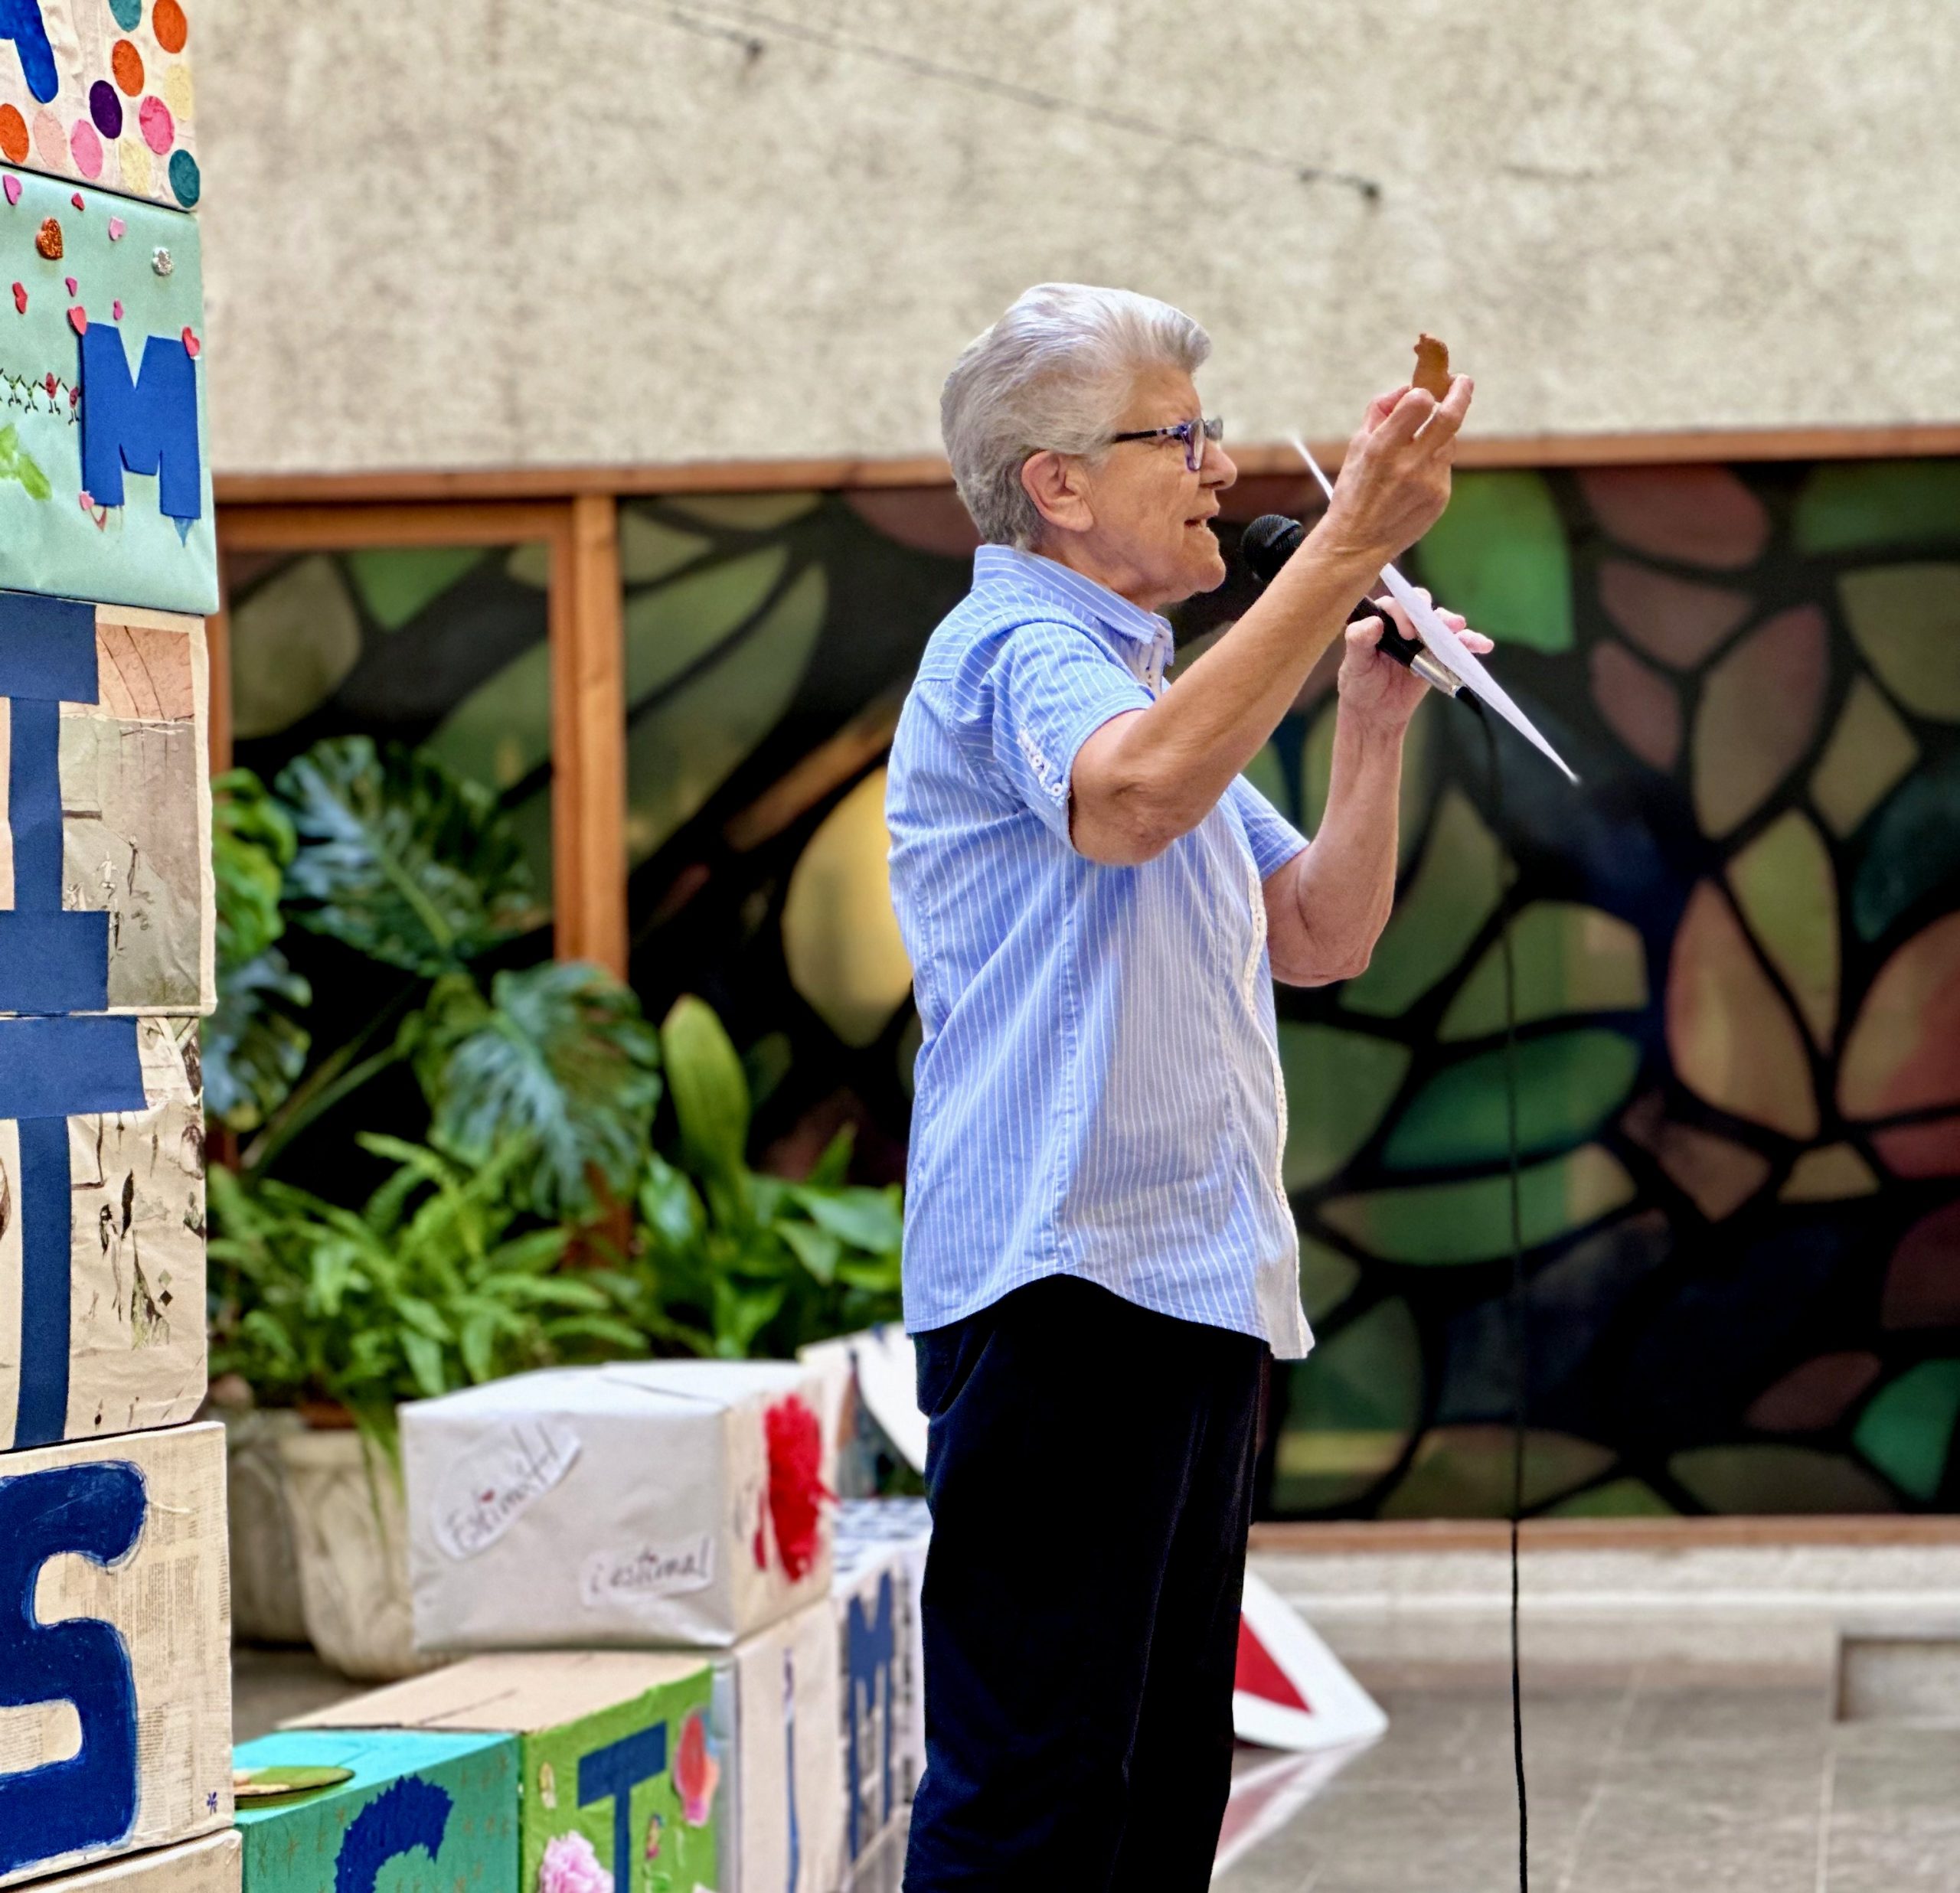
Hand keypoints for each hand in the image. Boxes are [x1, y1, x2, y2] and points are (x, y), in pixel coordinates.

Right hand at [1318, 376, 1472, 566]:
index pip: (1420, 401)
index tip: (1422, 394)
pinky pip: (1444, 467)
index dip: (1422, 394)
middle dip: (1461, 393)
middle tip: (1463, 381)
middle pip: (1450, 417)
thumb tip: (1407, 389)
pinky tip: (1412, 482)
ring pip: (1448, 442)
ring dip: (1438, 436)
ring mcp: (1428, 482)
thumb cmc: (1354, 491)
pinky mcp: (1440, 497)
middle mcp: (1409, 464)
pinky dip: (1433, 464)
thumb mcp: (1356, 447)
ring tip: (1416, 450)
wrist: (1357, 543)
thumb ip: (1380, 411)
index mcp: (1382, 447)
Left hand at [1337, 592, 1492, 732]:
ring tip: (1460, 630)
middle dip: (1433, 614)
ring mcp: (1423, 638)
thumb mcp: (1354, 664)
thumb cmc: (1360, 683)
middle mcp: (1404, 623)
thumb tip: (1374, 623)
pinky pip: (1457, 645)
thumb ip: (1358, 641)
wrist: (1375, 712)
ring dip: (1454, 624)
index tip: (1406, 633)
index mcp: (1382, 619)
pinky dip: (1471, 643)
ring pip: (1442, 624)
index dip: (1403, 613)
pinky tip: (1482, 645)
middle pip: (1422, 608)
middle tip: (1440, 624)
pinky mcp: (1438, 654)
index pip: (1396, 605)